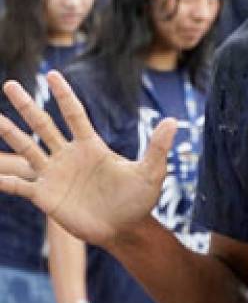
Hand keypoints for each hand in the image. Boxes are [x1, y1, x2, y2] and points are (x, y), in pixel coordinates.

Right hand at [0, 71, 168, 247]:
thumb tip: (175, 121)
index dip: (64, 94)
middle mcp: (68, 156)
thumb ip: (158, 147)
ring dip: (10, 133)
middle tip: (10, 84)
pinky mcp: (45, 196)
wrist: (125, 229)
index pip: (74, 114)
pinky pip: (19, 185)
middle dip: (27, 105)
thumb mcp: (151, 172)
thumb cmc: (139, 200)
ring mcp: (54, 174)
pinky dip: (4, 180)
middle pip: (43, 124)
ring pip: (26, 148)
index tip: (52, 73)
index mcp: (91, 146)